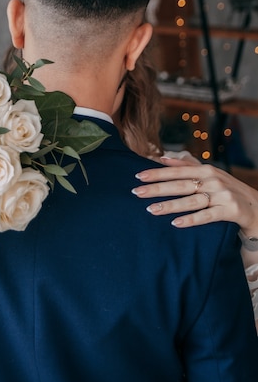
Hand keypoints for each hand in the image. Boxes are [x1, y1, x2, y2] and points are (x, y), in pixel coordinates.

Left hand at [132, 157, 257, 238]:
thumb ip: (187, 166)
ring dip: (170, 205)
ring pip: (191, 201)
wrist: (257, 208)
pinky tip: (176, 223)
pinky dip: (191, 219)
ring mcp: (222, 196)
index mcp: (206, 170)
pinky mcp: (230, 211)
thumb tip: (163, 158)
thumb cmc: (228, 190)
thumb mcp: (211, 174)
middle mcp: (214, 181)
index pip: (177, 171)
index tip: (138, 176)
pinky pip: (207, 216)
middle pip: (180, 185)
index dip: (157, 173)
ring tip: (151, 210)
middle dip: (157, 188)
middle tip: (137, 193)